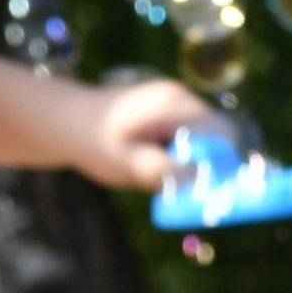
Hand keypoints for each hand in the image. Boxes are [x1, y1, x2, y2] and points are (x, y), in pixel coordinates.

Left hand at [69, 71, 216, 189]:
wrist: (66, 122)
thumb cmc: (94, 143)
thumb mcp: (127, 164)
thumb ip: (163, 170)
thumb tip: (199, 178)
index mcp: (175, 105)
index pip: (221, 132)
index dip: (225, 163)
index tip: (217, 191)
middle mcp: (179, 98)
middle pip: (214, 135)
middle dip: (208, 166)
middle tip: (190, 195)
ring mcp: (172, 103)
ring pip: (199, 139)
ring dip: (189, 164)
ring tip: (163, 181)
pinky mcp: (164, 113)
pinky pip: (183, 138)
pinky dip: (177, 157)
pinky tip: (154, 169)